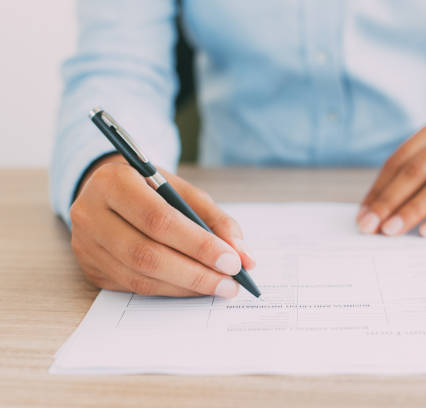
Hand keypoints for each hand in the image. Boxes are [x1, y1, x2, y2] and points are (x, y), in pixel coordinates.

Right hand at [70, 155, 254, 296]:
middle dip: (195, 273)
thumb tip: (245, 257)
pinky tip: (194, 288)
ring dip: (185, 286)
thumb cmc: (150, 188)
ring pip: (140, 277)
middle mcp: (90, 213)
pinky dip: (170, 290)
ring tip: (219, 287)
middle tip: (230, 283)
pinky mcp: (90, 268)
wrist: (107, 191)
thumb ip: (216, 220)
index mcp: (114, 182)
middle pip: (146, 254)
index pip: (158, 220)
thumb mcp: (183, 191)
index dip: (198, 244)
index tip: (233, 261)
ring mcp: (85, 244)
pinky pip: (134, 287)